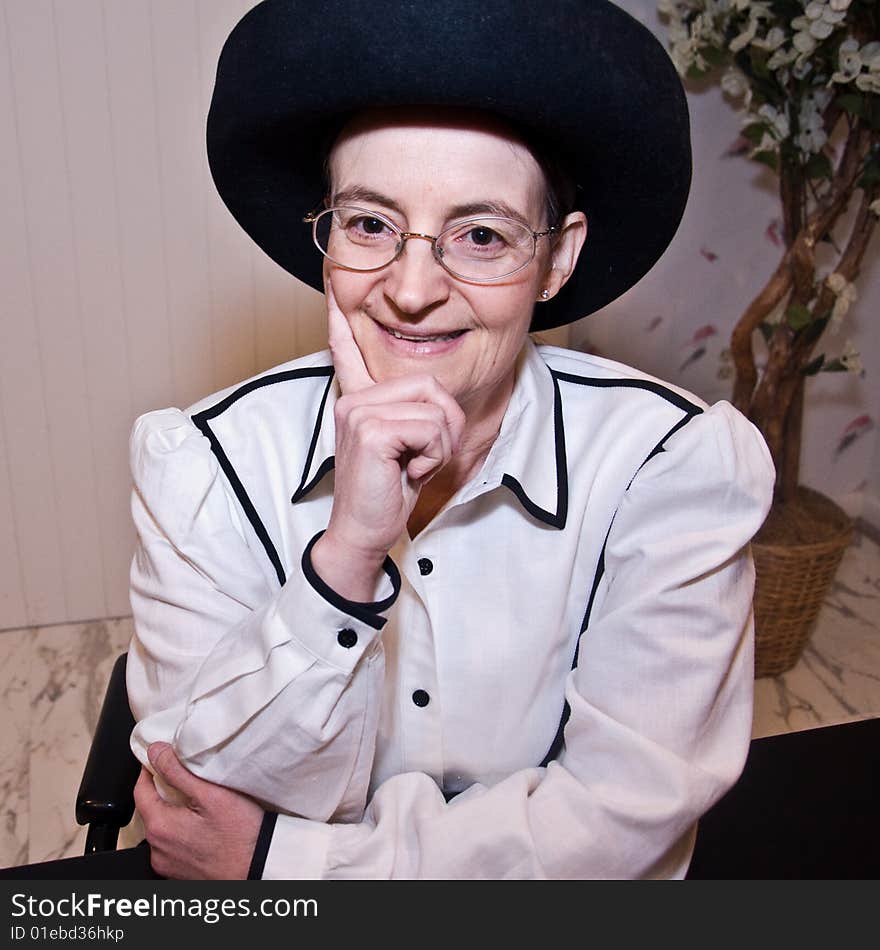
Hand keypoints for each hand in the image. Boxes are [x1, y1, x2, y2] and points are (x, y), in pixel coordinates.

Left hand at [134, 742, 264, 879]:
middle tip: (185, 776)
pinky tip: (201, 825)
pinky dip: (180, 831)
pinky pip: (172, 845)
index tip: (159, 757)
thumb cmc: (240, 834)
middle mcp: (157, 849)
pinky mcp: (179, 873)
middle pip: (151, 809)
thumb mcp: (210, 794)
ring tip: (196, 802)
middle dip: (163, 790)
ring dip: (172, 812)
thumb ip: (178, 771)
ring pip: (162, 828)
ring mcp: (167, 864)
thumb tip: (156, 752)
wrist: (259, 866)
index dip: (149, 769)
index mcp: (160, 827)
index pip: (140, 790)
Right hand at [314, 281, 464, 596]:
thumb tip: (432, 397)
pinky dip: (433, 456)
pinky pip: (431, 429)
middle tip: (423, 457)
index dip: (339, 320)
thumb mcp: (403, 449)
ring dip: (440, 446)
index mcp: (357, 400)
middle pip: (430, 386)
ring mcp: (359, 412)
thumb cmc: (385, 493)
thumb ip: (410, 419)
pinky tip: (409, 473)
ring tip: (413, 466)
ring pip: (436, 410)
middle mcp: (353, 399)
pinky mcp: (371, 430)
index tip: (334, 288)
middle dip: (445, 426)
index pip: (347, 352)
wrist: (364, 532)